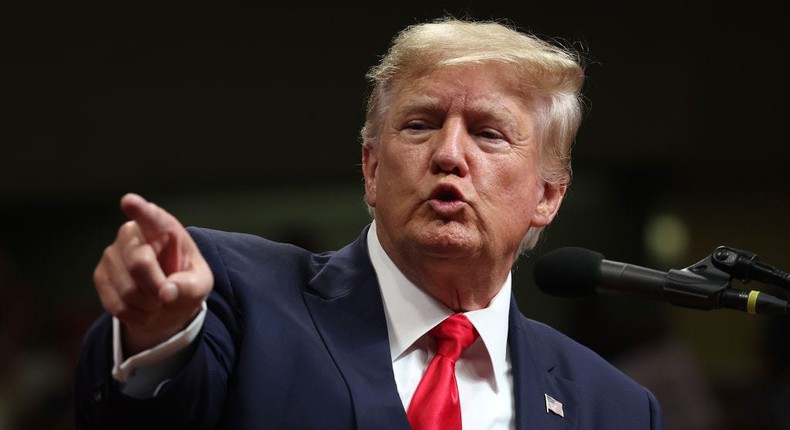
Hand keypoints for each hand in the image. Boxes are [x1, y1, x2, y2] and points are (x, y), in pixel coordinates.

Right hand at [93, 193, 213, 354]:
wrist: (165, 302)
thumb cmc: (185, 283)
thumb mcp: (200, 285)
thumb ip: (189, 287)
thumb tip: (166, 292)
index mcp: (163, 228)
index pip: (150, 216)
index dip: (140, 209)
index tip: (129, 201)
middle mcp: (133, 234)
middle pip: (140, 264)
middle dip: (157, 288)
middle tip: (168, 293)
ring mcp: (112, 254)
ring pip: (128, 290)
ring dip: (148, 305)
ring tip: (157, 299)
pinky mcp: (100, 276)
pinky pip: (117, 306)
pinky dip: (136, 315)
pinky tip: (143, 307)